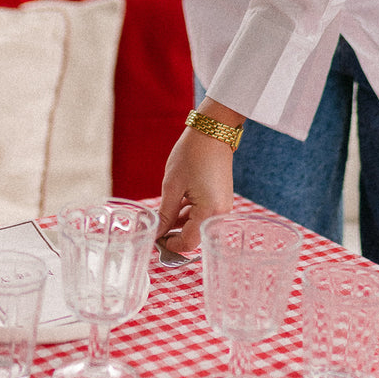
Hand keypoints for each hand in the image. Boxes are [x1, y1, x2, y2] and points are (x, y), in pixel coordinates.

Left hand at [157, 110, 237, 252]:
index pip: (189, 242)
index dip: (170, 245)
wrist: (213, 132)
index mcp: (209, 211)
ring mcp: (223, 206)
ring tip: (164, 213)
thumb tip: (156, 234)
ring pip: (199, 224)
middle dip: (175, 234)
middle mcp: (221, 213)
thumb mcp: (173, 186)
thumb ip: (165, 214)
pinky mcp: (221, 198)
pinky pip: (204, 213)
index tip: (155, 241)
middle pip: (195, 235)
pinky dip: (190, 213)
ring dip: (181, 223)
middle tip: (157, 228)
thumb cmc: (192, 155)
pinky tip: (177, 204)